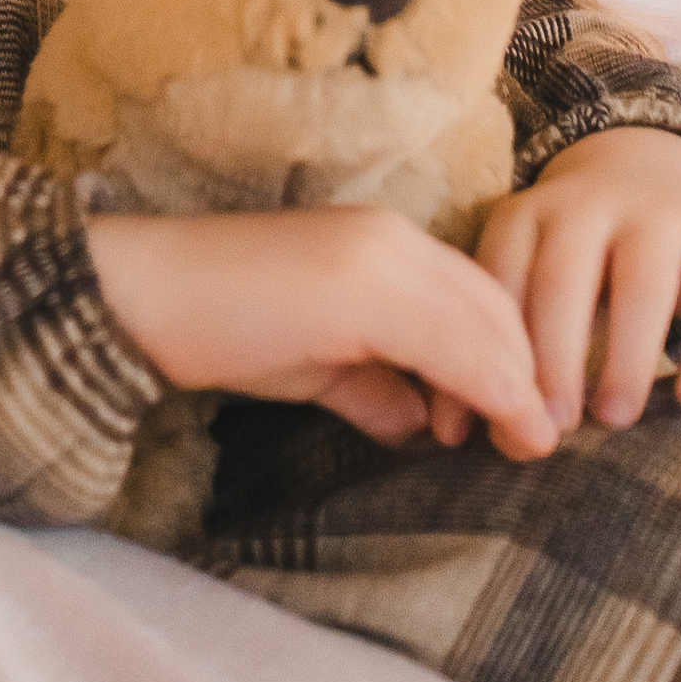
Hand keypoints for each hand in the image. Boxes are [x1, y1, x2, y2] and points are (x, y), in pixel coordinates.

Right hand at [86, 204, 559, 460]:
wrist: (147, 296)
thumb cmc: (221, 324)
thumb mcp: (315, 361)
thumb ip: (372, 382)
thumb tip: (417, 420)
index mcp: (381, 242)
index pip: (478, 297)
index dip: (510, 362)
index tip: (522, 423)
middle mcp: (390, 239)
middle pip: (493, 308)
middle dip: (525, 377)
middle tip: (533, 442)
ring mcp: (378, 258)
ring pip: (483, 323)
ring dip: (512, 388)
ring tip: (519, 443)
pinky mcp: (361, 288)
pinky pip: (449, 342)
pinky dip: (485, 388)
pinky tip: (490, 429)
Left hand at [463, 127, 680, 439]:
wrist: (646, 167)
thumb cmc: (573, 259)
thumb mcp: (530, 273)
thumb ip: (502, 340)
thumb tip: (455, 432)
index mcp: (526, 215)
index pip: (499, 281)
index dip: (491, 354)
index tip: (489, 421)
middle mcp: (587, 205)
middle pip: (563, 280)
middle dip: (553, 357)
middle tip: (554, 425)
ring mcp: (656, 214)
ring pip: (642, 284)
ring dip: (626, 357)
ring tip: (613, 418)